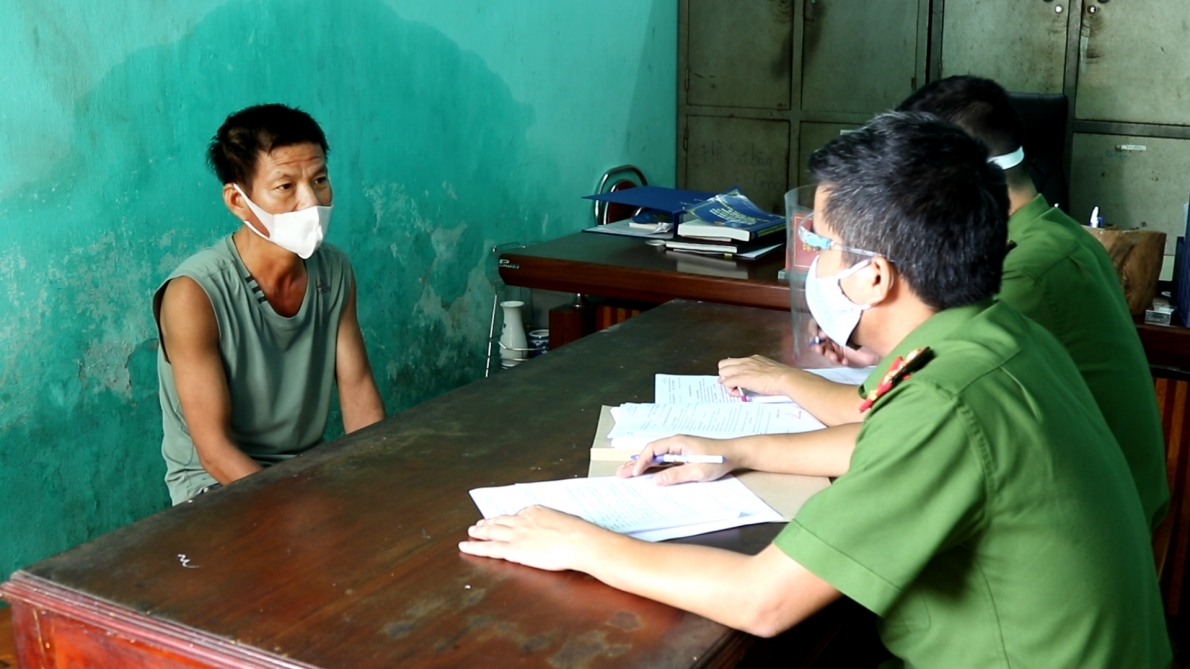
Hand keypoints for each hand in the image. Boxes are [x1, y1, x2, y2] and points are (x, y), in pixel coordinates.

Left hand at [458, 506, 609, 571]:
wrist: (579, 541)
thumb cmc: (579, 533)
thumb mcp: (567, 522)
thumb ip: (557, 525)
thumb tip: (560, 530)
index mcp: (536, 511)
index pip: (517, 515)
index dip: (506, 519)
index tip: (501, 520)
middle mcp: (523, 520)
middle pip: (500, 521)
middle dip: (489, 523)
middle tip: (479, 524)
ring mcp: (516, 534)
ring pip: (491, 532)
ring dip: (479, 532)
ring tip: (471, 532)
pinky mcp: (513, 549)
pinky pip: (489, 548)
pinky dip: (475, 547)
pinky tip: (466, 547)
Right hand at [616, 435, 733, 484]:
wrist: (734, 454)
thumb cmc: (719, 459)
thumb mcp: (698, 470)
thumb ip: (677, 475)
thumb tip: (657, 480)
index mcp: (678, 442)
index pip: (653, 449)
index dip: (641, 461)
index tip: (636, 472)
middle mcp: (675, 444)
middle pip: (650, 453)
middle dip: (635, 463)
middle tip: (621, 473)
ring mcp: (678, 450)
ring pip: (655, 457)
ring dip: (642, 466)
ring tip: (626, 473)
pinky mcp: (682, 456)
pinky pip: (663, 461)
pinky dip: (653, 468)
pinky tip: (645, 474)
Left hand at [717, 355, 792, 397]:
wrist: (785, 378)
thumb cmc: (782, 377)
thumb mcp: (769, 371)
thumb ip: (762, 373)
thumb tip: (760, 381)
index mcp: (753, 359)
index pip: (735, 362)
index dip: (732, 372)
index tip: (735, 380)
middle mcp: (745, 361)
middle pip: (723, 364)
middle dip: (724, 375)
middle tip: (732, 384)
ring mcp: (743, 369)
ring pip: (722, 372)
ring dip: (726, 382)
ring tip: (736, 389)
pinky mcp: (742, 378)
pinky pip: (727, 383)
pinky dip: (730, 390)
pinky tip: (739, 393)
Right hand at [811, 331, 880, 367]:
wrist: (880, 344)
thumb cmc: (869, 330)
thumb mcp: (852, 324)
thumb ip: (839, 325)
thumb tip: (825, 329)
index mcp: (833, 324)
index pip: (817, 325)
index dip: (814, 330)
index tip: (817, 334)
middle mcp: (833, 336)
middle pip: (818, 341)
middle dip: (817, 346)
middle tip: (820, 348)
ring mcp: (837, 348)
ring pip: (825, 352)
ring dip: (827, 354)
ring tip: (834, 356)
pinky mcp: (842, 358)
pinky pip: (836, 361)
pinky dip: (838, 361)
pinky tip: (844, 360)